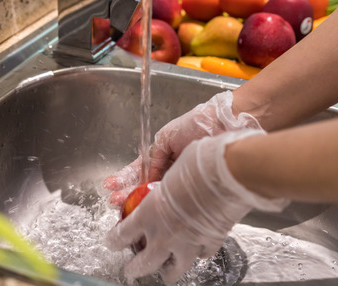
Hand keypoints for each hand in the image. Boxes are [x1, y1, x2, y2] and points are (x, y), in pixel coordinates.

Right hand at [101, 91, 261, 206]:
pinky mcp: (198, 191)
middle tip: (115, 202)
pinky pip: (178, 201)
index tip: (110, 187)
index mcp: (165, 157)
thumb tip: (146, 177)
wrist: (227, 125)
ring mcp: (185, 182)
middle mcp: (174, 173)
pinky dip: (164, 207)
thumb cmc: (200, 124)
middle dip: (128, 193)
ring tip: (124, 206)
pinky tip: (152, 212)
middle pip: (146, 186)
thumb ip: (154, 156)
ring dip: (140, 202)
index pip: (140, 171)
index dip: (125, 179)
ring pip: (159, 196)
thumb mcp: (168, 137)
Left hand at [105, 130, 288, 282]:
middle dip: (135, 269)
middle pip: (143, 263)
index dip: (114, 241)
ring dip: (168, 272)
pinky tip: (197, 252)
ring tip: (166, 275)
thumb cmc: (198, 164)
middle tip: (131, 271)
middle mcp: (165, 234)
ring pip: (174, 270)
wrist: (228, 173)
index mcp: (149, 213)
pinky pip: (201, 255)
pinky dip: (198, 254)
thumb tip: (164, 185)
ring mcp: (188, 243)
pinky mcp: (209, 243)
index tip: (111, 243)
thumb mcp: (169, 173)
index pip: (123, 235)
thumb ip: (162, 187)